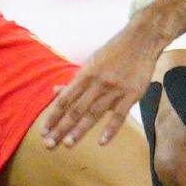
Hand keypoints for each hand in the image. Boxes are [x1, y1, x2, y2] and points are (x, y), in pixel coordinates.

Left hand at [43, 19, 166, 148]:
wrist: (141, 40)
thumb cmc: (113, 52)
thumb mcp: (91, 62)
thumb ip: (75, 80)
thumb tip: (55, 91)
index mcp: (85, 74)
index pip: (65, 100)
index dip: (53, 116)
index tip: (44, 131)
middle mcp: (97, 83)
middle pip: (76, 109)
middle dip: (61, 128)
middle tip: (49, 144)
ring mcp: (115, 90)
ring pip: (94, 113)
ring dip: (80, 130)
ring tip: (68, 144)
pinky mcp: (132, 94)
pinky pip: (119, 115)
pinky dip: (110, 129)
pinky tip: (102, 142)